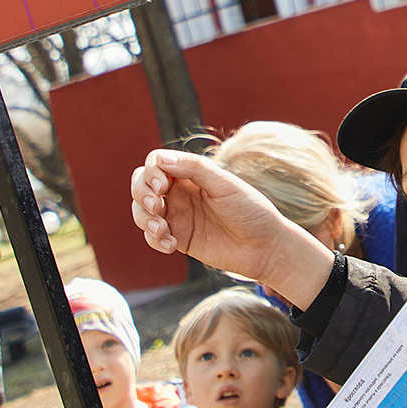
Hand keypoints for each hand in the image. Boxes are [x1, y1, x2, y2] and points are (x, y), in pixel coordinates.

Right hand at [129, 151, 333, 300]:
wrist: (265, 248)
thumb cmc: (251, 211)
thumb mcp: (225, 185)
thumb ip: (194, 168)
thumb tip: (161, 159)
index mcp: (191, 174)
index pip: (156, 163)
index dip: (151, 172)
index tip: (162, 186)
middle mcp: (181, 192)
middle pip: (141, 185)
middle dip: (141, 194)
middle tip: (157, 207)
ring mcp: (178, 216)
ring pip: (141, 211)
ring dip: (143, 219)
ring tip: (162, 230)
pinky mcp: (178, 238)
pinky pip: (152, 237)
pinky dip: (153, 240)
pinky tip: (171, 246)